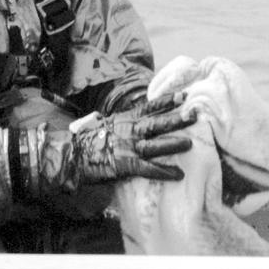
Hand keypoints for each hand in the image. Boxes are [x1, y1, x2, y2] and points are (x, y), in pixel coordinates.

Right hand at [73, 93, 195, 184]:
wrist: (73, 154)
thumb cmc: (89, 140)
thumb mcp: (108, 124)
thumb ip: (124, 122)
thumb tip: (136, 120)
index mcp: (125, 119)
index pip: (150, 107)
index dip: (167, 101)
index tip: (184, 95)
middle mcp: (129, 131)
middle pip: (157, 123)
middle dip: (177, 119)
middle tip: (195, 114)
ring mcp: (128, 148)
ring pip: (156, 144)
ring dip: (174, 144)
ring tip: (191, 144)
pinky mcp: (126, 165)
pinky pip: (148, 168)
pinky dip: (164, 171)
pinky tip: (178, 174)